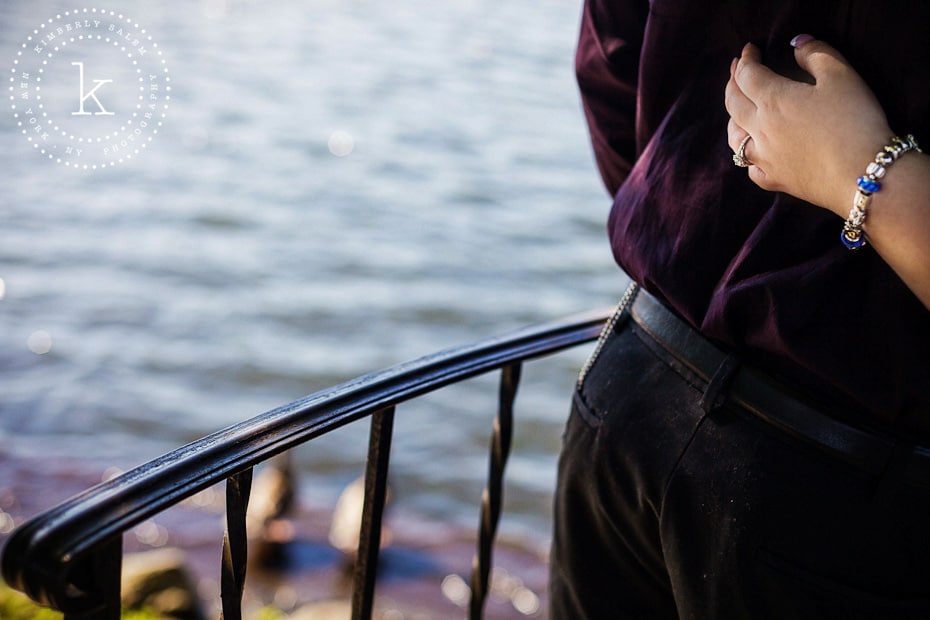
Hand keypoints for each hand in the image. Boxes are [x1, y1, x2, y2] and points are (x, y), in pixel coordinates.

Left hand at [724, 36, 892, 218]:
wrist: (862, 176)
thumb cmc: (854, 122)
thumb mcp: (842, 76)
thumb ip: (816, 54)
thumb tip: (796, 43)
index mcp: (772, 100)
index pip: (747, 75)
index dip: (745, 60)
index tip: (749, 50)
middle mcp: (760, 130)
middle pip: (733, 103)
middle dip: (732, 83)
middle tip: (736, 72)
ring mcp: (763, 158)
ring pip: (734, 136)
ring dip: (732, 118)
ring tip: (738, 108)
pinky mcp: (773, 181)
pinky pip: (749, 167)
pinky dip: (746, 155)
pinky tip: (753, 152)